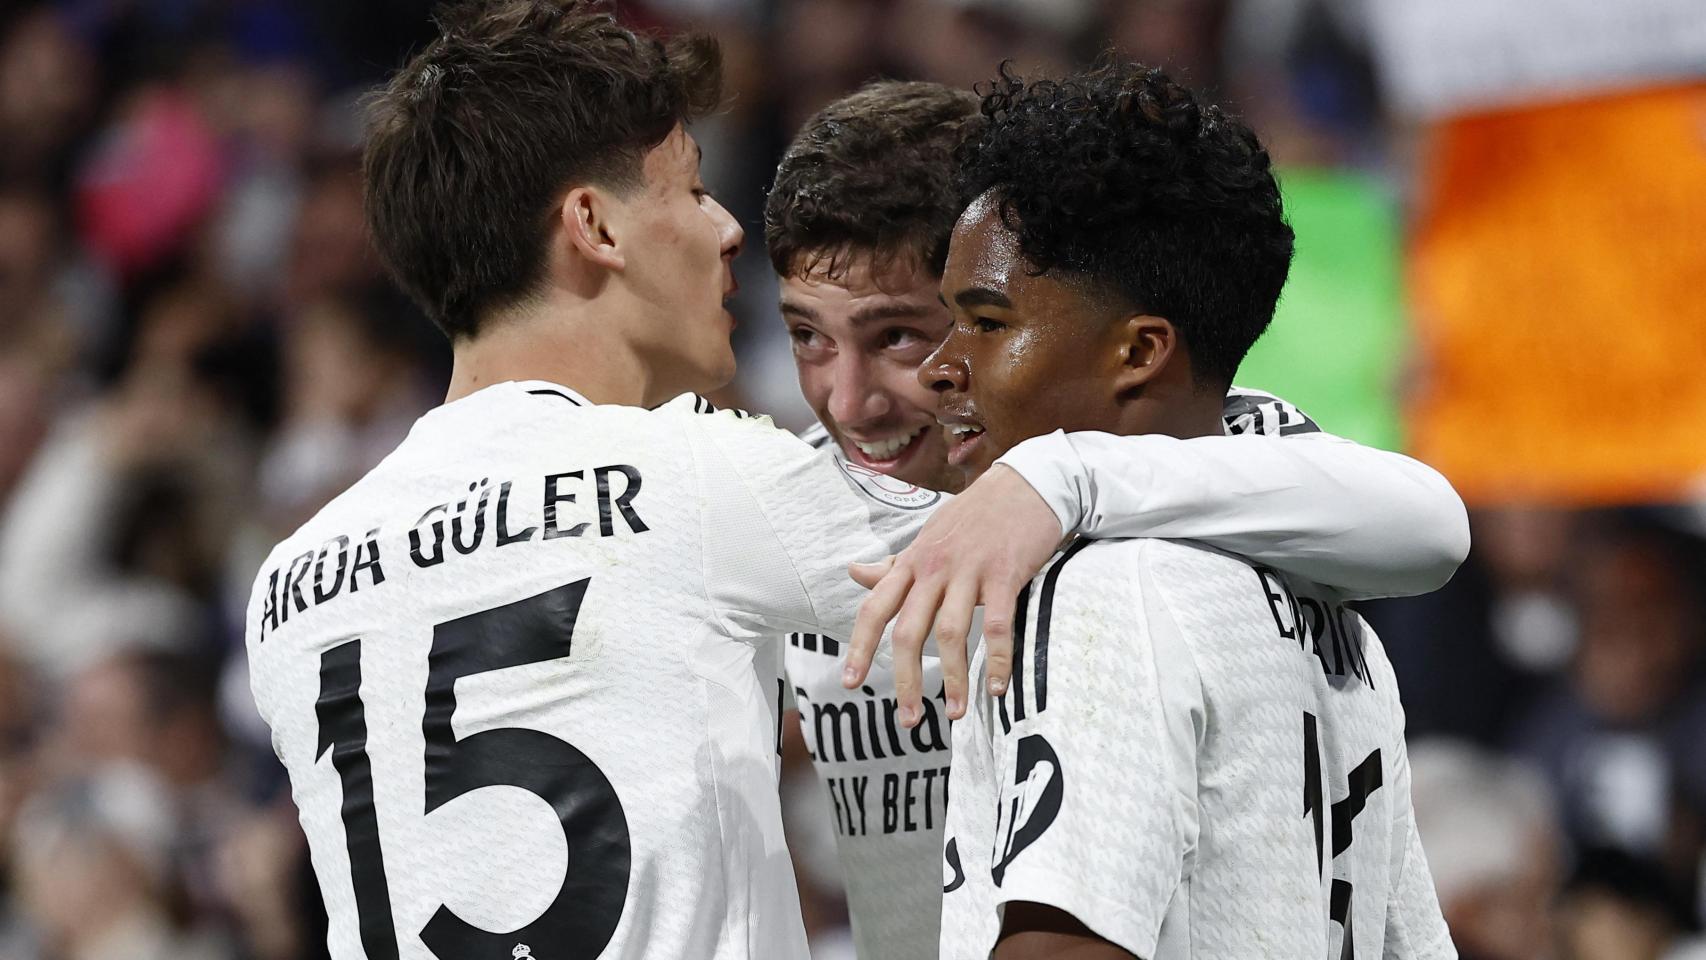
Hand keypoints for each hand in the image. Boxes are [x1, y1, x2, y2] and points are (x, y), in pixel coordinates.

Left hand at [843, 464, 1064, 726]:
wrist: (1027, 483)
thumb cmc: (975, 515)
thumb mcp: (928, 536)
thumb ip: (894, 565)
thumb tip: (854, 573)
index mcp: (913, 562)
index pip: (875, 608)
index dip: (859, 646)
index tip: (849, 683)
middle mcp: (934, 568)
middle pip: (909, 630)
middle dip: (905, 679)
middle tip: (908, 719)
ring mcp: (970, 571)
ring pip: (951, 633)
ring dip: (953, 679)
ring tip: (956, 714)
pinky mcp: (1005, 575)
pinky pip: (998, 626)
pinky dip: (997, 660)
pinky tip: (996, 687)